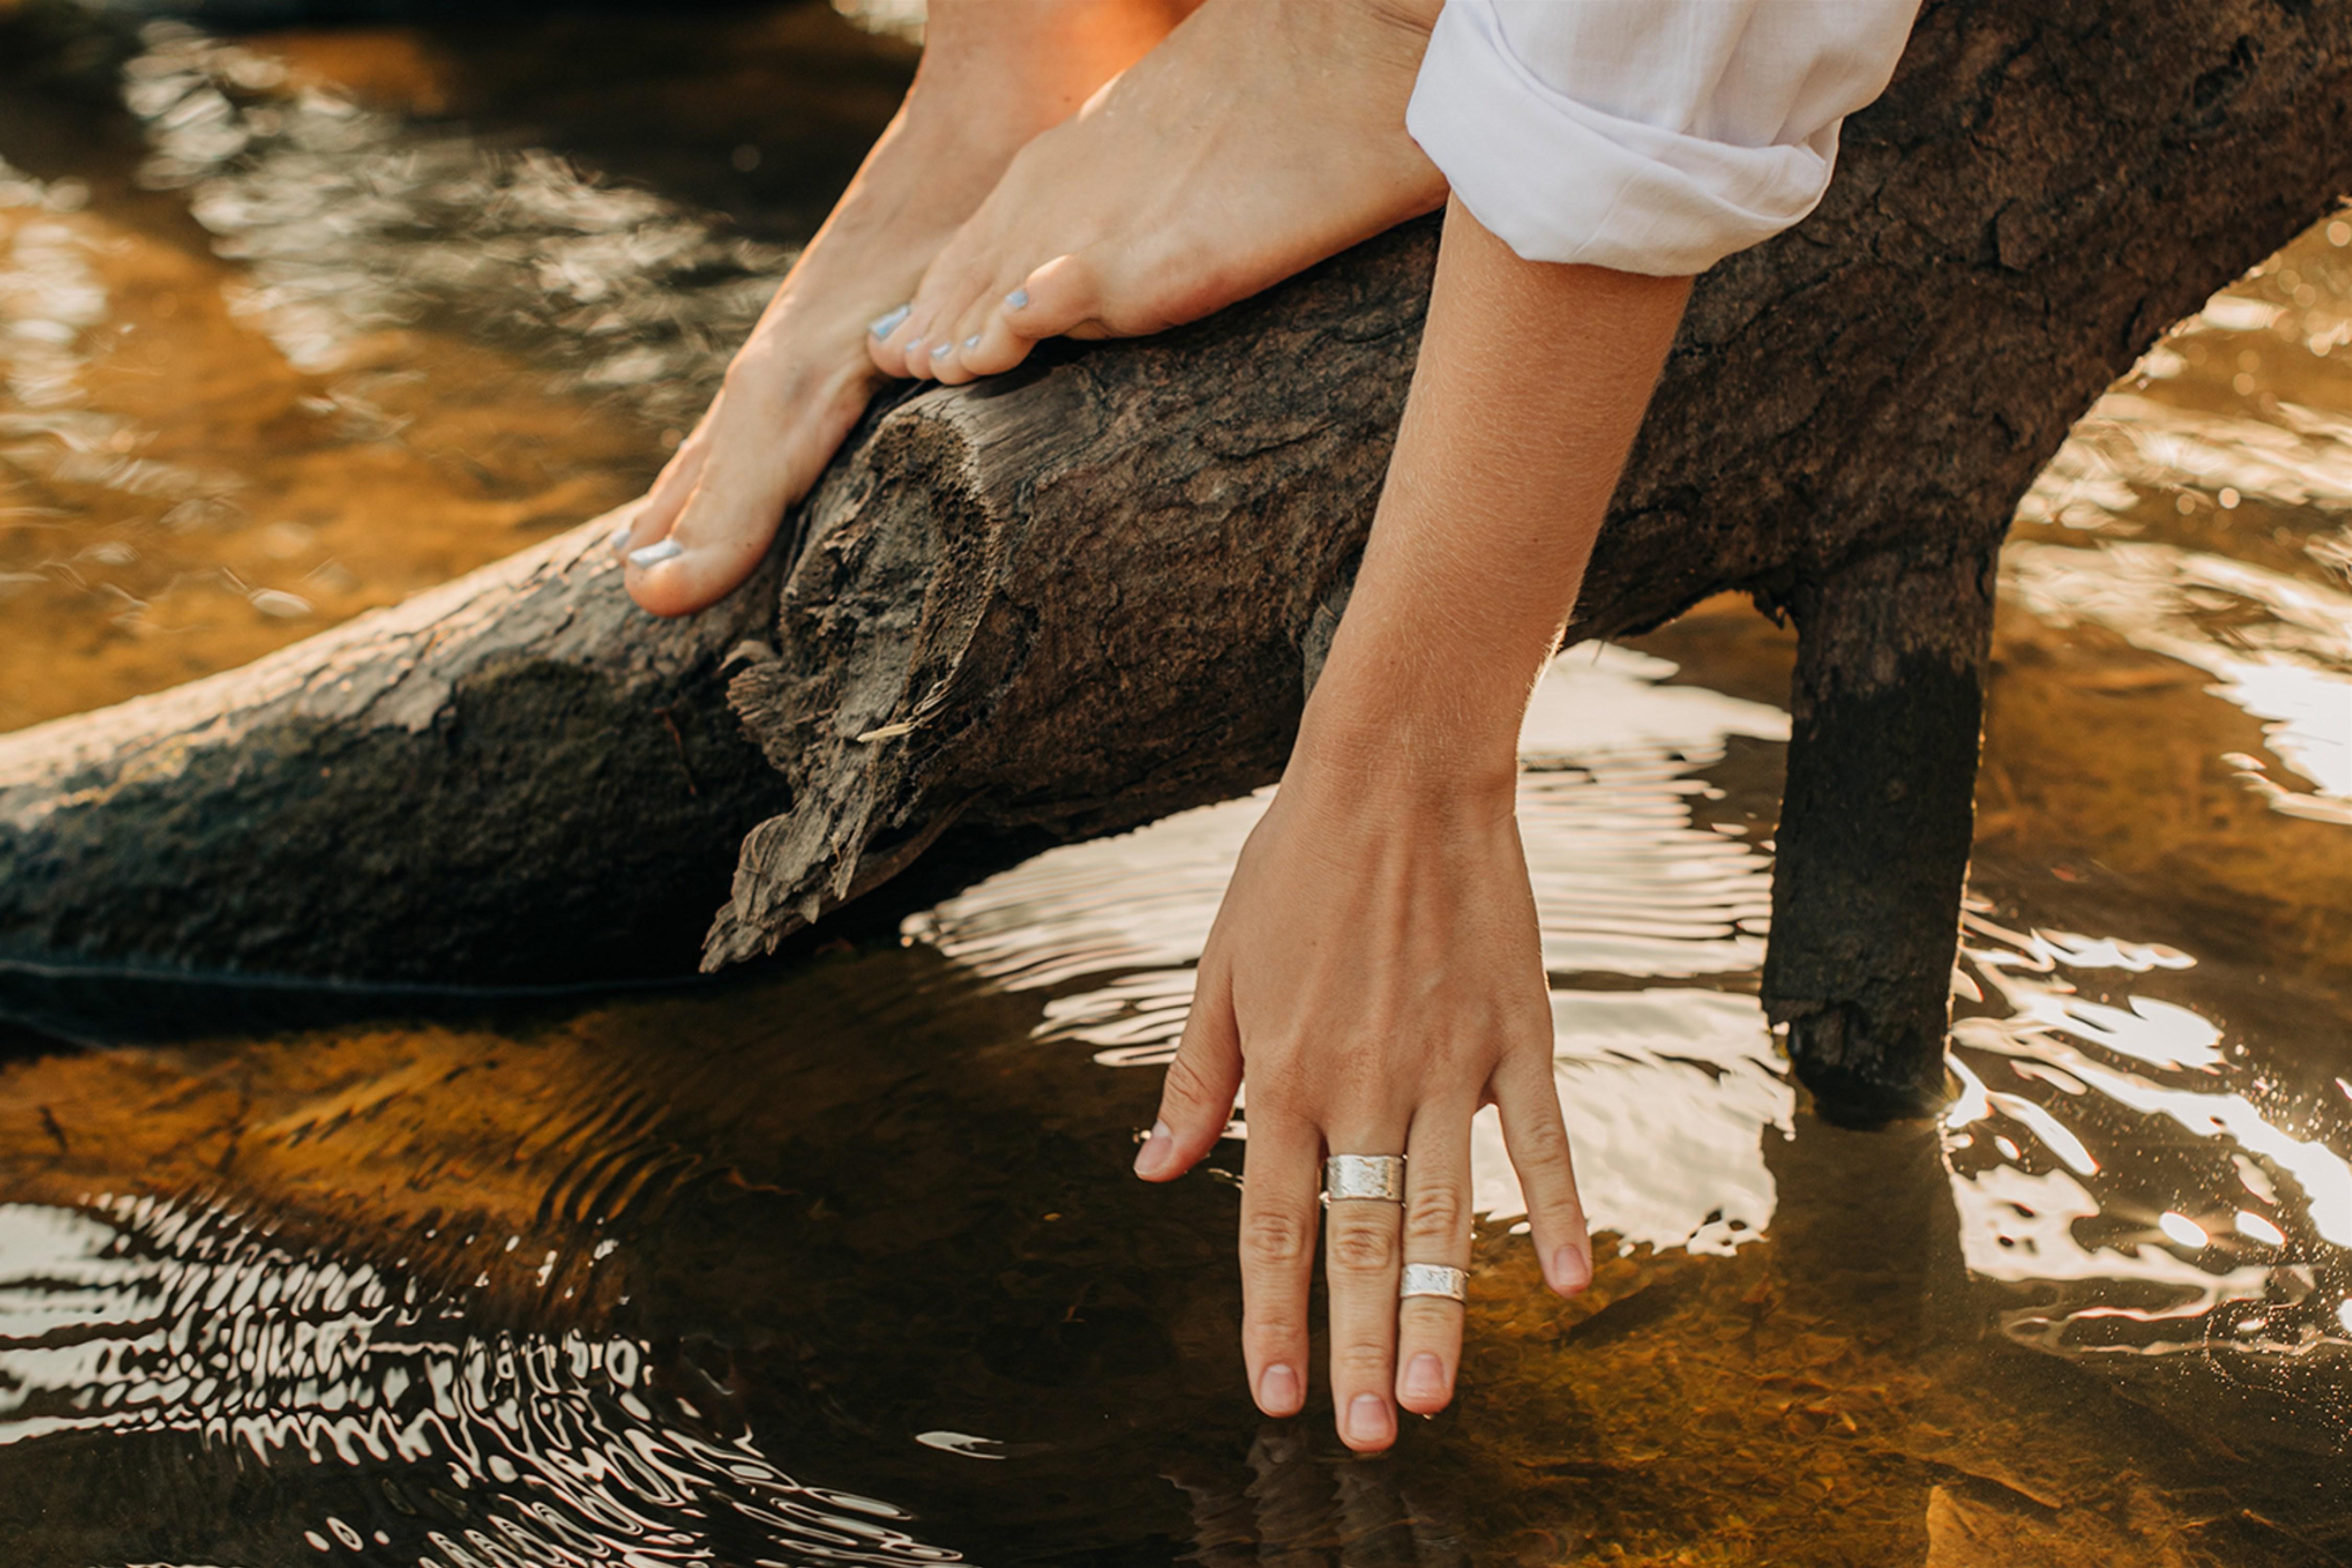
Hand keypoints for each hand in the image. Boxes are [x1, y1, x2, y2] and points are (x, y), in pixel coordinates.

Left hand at [1131, 743, 1590, 1451]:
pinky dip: (1559, 1209)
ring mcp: (1448, 1062)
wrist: (1398, 771)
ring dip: (1442, 1312)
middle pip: (1360, 1240)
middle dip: (1359, 1349)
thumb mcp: (1220, 966)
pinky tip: (1570, 1284)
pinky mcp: (1517, 1031)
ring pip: (1445, 1212)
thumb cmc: (1298, 866)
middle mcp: (1364, 1082)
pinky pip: (1541, 1138)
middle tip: (1367, 1438)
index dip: (1271, 1318)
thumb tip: (1156, 1170)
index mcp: (1285, 1072)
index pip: (1272, 1225)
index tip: (1274, 1399)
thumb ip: (1196, 1077)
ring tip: (1437, 1397)